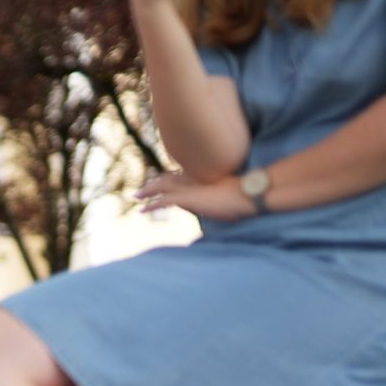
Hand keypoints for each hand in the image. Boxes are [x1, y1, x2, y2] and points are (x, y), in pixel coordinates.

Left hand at [138, 170, 254, 220]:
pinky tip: (143, 210)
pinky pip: (164, 201)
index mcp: (202, 177)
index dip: (170, 178)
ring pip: (162, 187)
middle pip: (168, 179)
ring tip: (137, 196)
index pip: (181, 175)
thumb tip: (212, 202)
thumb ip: (216, 194)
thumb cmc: (244, 195)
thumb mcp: (227, 194)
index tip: (161, 180)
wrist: (247, 193)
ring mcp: (189, 189)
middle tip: (144, 188)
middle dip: (156, 183)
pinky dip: (153, 205)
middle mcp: (193, 180)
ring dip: (149, 192)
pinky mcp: (187, 199)